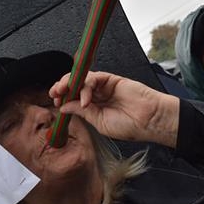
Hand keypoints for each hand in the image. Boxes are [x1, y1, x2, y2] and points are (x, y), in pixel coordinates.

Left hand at [50, 70, 179, 146]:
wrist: (148, 120)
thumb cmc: (130, 125)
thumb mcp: (99, 123)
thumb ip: (83, 113)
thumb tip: (64, 106)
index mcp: (93, 108)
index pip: (72, 99)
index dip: (62, 98)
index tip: (55, 102)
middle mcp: (97, 96)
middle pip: (74, 86)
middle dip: (62, 87)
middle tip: (55, 93)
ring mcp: (103, 87)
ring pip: (81, 79)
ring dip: (70, 84)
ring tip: (65, 93)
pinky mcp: (110, 79)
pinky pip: (93, 77)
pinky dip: (86, 86)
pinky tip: (85, 98)